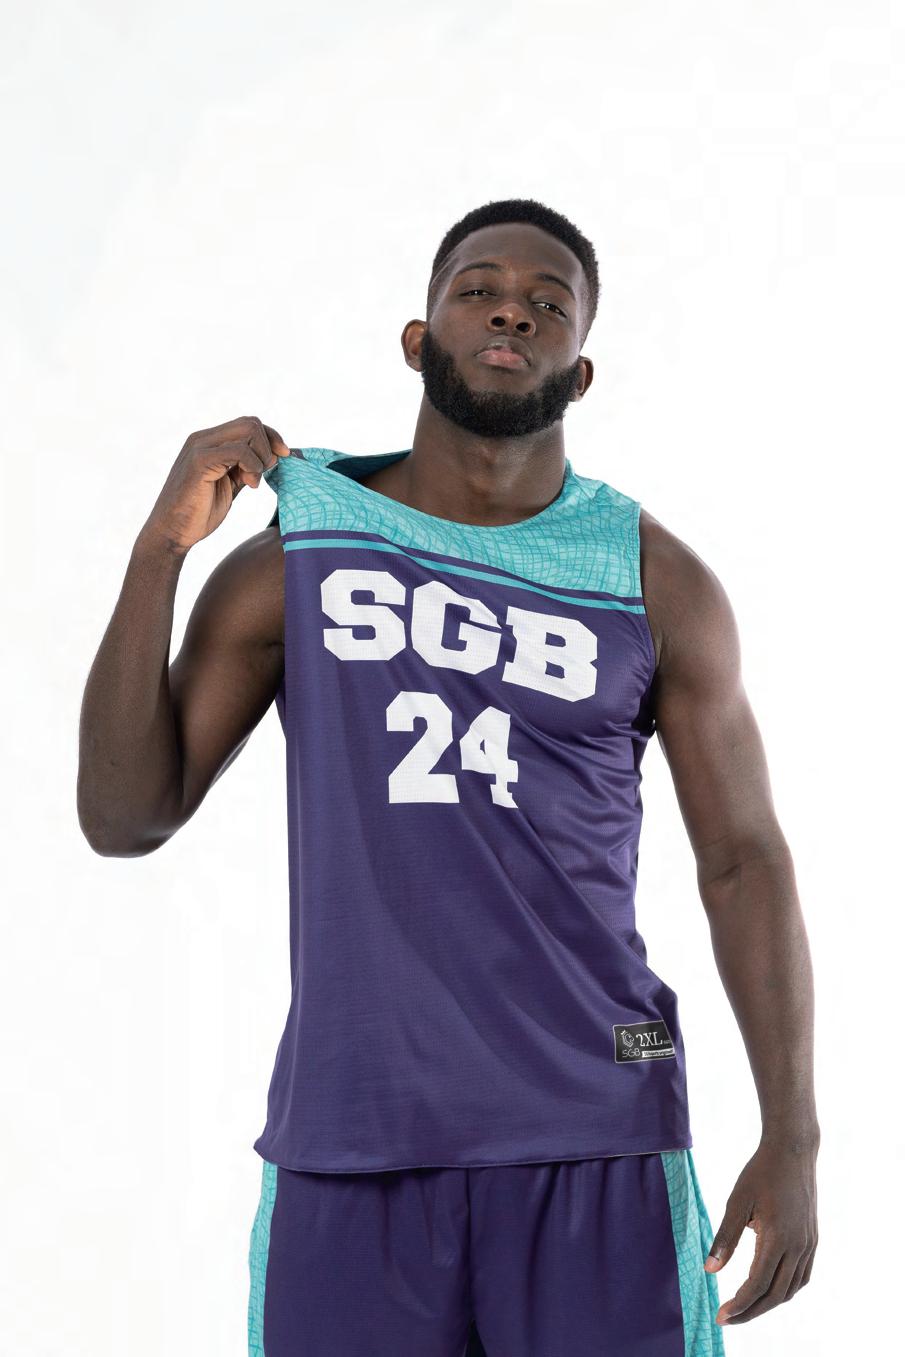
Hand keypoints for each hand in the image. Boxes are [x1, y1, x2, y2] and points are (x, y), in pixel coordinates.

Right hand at [138, 414, 289, 555]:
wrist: (173, 532)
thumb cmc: (199, 512)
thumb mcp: (231, 485)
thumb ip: (246, 468)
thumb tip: (273, 455)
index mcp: (209, 441)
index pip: (249, 423)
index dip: (271, 438)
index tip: (283, 457)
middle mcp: (203, 438)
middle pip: (251, 423)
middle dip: (268, 447)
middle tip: (262, 474)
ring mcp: (199, 447)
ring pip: (248, 431)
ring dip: (261, 458)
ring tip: (252, 482)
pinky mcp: (199, 461)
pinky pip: (239, 451)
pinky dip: (253, 466)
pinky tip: (249, 484)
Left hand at [704, 1134, 818, 1324]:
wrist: (793, 1151)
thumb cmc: (760, 1172)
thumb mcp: (737, 1202)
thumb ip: (725, 1238)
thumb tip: (709, 1271)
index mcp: (778, 1238)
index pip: (757, 1285)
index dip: (739, 1305)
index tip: (720, 1316)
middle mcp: (798, 1246)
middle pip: (775, 1294)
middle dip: (750, 1311)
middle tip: (727, 1318)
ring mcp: (809, 1244)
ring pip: (791, 1289)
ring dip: (768, 1303)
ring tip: (745, 1308)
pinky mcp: (812, 1239)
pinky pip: (802, 1277)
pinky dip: (785, 1290)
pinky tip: (770, 1290)